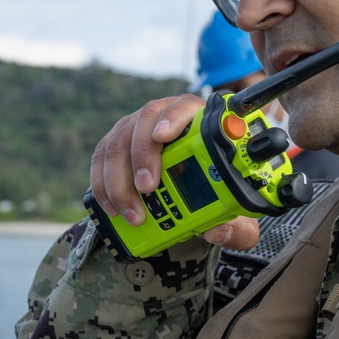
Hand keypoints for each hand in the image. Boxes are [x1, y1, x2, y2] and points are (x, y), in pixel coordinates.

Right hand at [89, 94, 259, 250]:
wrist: (195, 184)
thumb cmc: (214, 187)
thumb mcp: (231, 209)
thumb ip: (236, 224)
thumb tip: (218, 231)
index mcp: (197, 120)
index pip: (184, 107)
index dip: (173, 118)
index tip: (164, 136)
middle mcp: (163, 116)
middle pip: (146, 122)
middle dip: (143, 156)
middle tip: (148, 188)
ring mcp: (136, 126)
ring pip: (119, 142)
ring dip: (120, 179)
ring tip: (132, 212)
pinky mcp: (117, 142)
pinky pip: (102, 157)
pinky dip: (103, 183)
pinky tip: (112, 207)